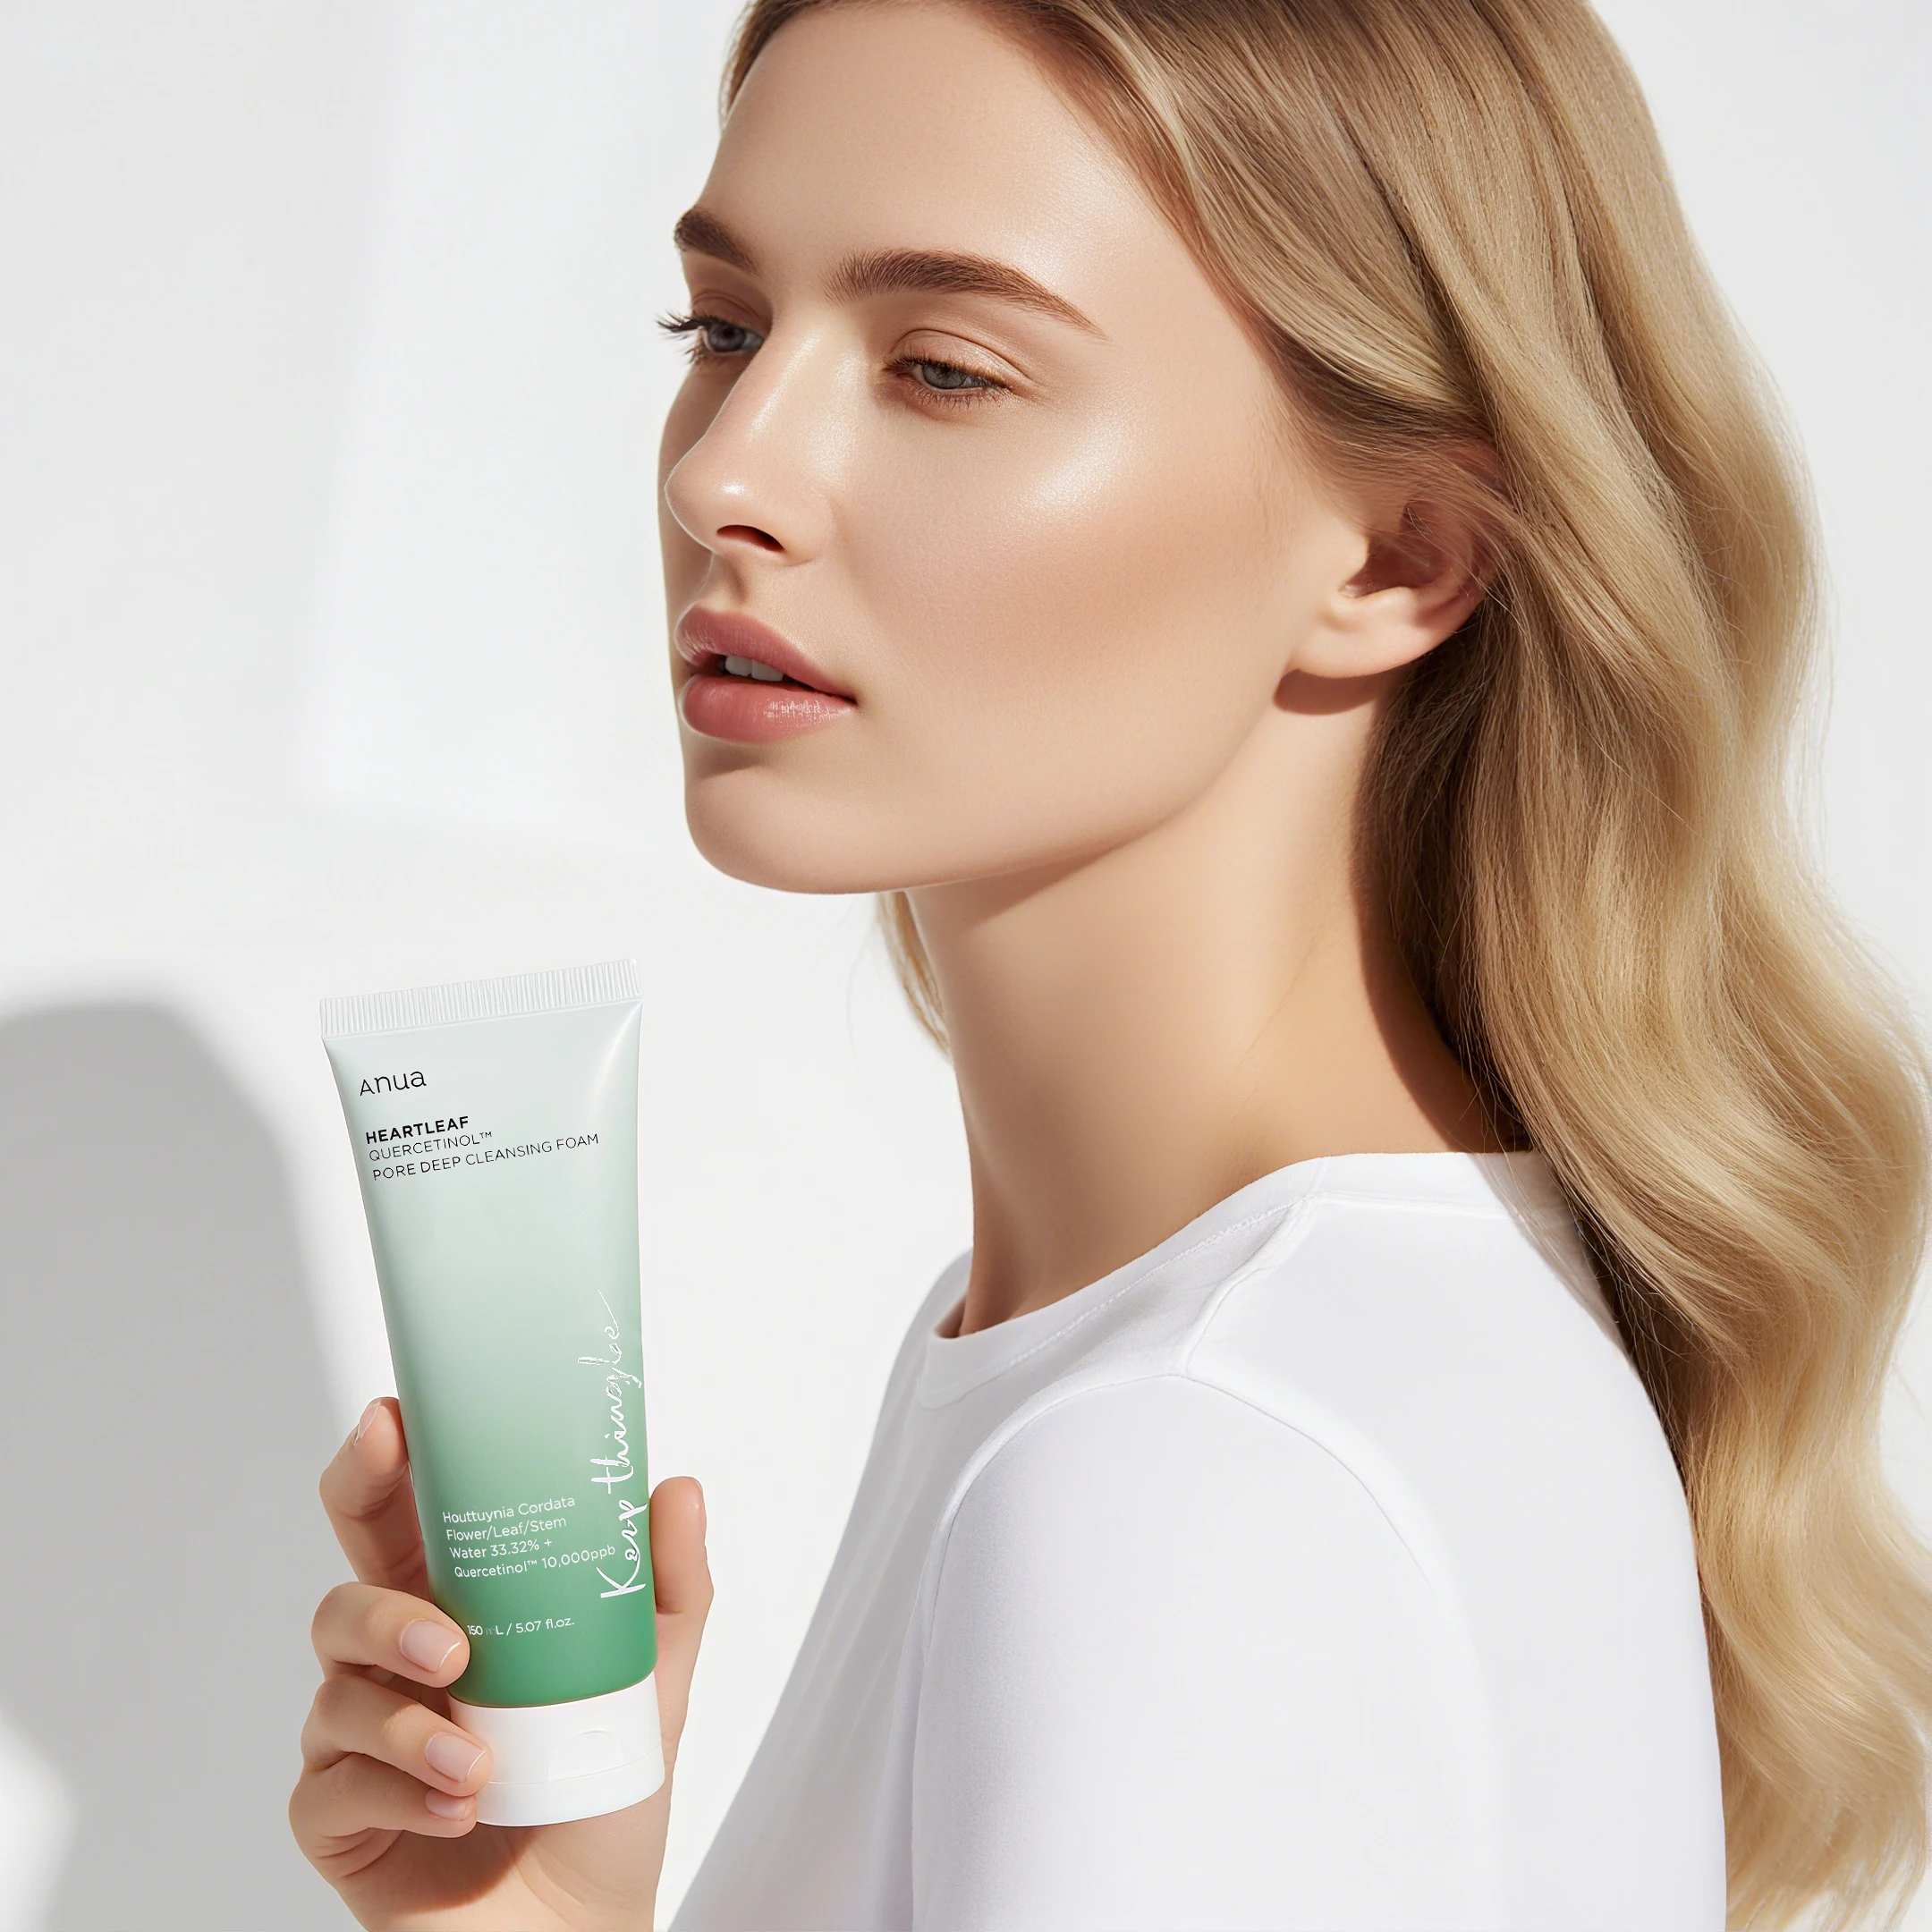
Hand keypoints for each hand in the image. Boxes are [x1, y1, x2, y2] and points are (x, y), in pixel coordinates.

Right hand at [290, 1398, 711, 1929]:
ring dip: (413, 1722)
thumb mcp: (652, 1681)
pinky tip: (459, 1810)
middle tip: (445, 1634)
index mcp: (463, 1608)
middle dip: (374, 1596)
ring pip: (338, 1688)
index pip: (402, 1519)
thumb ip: (667, 1585)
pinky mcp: (337, 1821)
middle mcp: (398, 1665)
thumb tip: (678, 1487)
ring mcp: (359, 1741)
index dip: (381, 1464)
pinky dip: (399, 1794)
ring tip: (481, 1760)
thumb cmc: (602, 1799)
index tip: (394, 1422)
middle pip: (343, 1588)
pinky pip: (330, 1786)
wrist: (578, 1930)